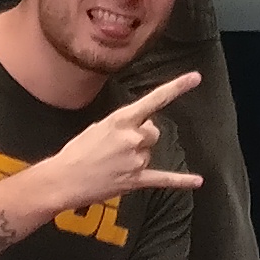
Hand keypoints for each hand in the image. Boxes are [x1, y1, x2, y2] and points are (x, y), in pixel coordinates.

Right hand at [50, 73, 213, 207]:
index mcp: (121, 120)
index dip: (176, 88)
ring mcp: (135, 160)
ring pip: (150, 153)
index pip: (154, 100)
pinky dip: (181, 181)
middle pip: (154, 132)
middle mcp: (132, 138)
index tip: (195, 78)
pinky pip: (164, 179)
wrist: (62, 180)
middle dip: (142, 136)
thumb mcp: (98, 127)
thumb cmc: (76, 152)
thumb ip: (124, 124)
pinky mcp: (136, 180)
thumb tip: (143, 128)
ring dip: (137, 156)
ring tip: (114, 163)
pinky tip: (197, 181)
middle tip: (118, 146)